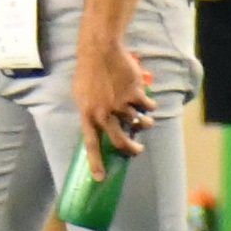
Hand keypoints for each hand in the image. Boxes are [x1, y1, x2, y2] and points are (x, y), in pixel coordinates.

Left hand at [72, 44, 154, 176]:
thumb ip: (90, 112)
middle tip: (137, 150)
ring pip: (139, 123)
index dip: (95, 163)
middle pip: (120, 141)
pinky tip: (146, 100)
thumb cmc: (88, 72)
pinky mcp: (134, 95)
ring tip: (145, 120)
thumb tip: (98, 126)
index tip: (99, 178)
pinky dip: (149, 106)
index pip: (91, 145)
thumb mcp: (81, 94)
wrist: (100, 51)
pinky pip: (147, 107)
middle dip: (132, 149)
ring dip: (144, 123)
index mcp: (88, 115)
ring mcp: (120, 105)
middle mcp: (104, 113)